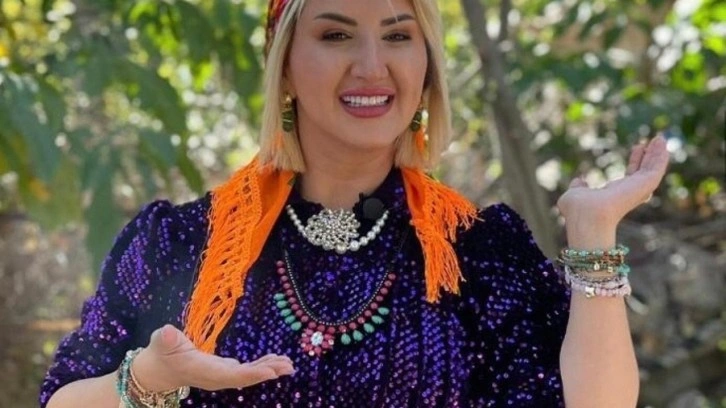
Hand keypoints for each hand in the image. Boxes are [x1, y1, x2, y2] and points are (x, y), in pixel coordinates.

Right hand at [132, 324, 294, 391]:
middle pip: (245, 377)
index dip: (252, 374)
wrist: (157, 371)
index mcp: (203, 370)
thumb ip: (166, 338)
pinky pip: (245, 370)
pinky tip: (274, 360)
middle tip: (289, 366)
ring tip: (288, 363)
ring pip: (248, 375)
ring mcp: (220, 375)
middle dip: (267, 372)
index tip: (272, 372)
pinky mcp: (223, 370)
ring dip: (269, 369)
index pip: (232, 375)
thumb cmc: (160, 353)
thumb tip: (167, 332)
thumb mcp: (160, 342)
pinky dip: (261, 365)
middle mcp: (216, 377)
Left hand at [557, 135, 668, 231]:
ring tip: (661, 138)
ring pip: (652, 170)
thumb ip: (579, 187)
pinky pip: (656, 170)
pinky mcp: (645, 186)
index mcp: (614, 194)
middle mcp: (628, 193)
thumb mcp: (575, 194)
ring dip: (658, 154)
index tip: (638, 147)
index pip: (630, 175)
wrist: (586, 214)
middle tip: (655, 140)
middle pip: (644, 171)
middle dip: (650, 156)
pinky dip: (661, 157)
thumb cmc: (577, 209)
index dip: (635, 161)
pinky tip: (662, 144)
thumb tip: (579, 181)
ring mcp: (638, 190)